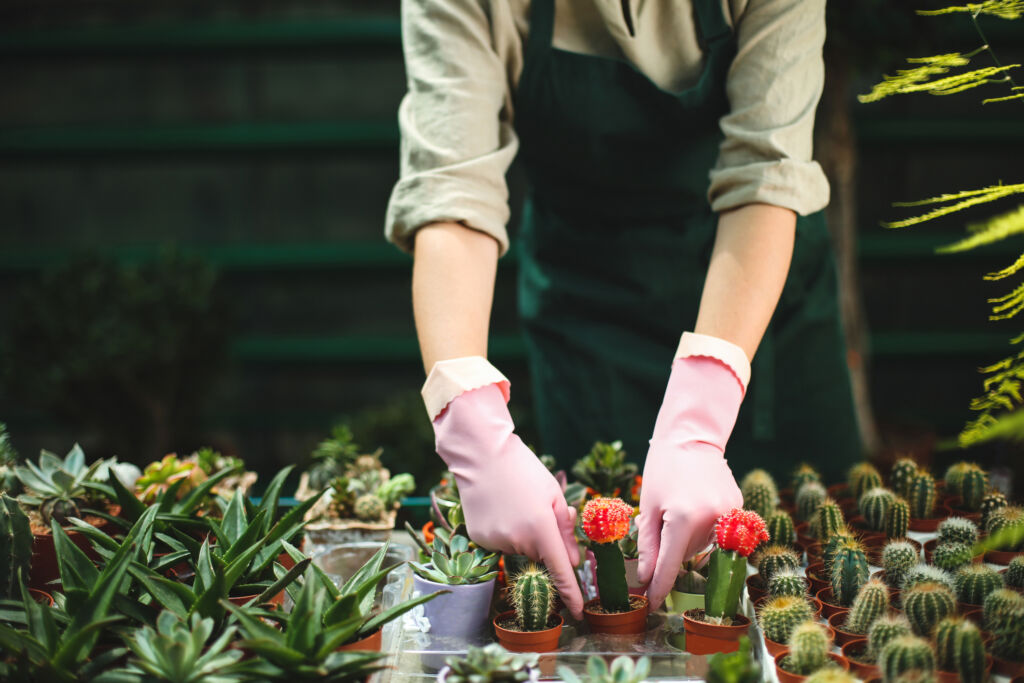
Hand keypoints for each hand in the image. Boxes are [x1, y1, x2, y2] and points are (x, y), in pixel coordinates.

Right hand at [432, 383, 583, 618]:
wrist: (481, 453)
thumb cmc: (524, 469)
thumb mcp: (554, 494)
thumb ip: (566, 530)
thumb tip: (573, 561)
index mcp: (541, 528)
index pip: (561, 571)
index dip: (572, 593)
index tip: (579, 611)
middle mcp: (517, 540)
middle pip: (540, 554)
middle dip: (544, 540)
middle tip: (537, 509)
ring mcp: (495, 540)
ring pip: (520, 548)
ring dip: (523, 534)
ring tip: (514, 502)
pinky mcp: (479, 538)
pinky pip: (501, 543)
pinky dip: (505, 531)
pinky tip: (499, 507)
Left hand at [637, 352, 744, 609]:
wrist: (692, 436)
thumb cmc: (662, 469)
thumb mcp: (648, 507)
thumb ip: (647, 545)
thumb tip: (645, 579)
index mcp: (682, 519)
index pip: (669, 566)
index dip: (659, 588)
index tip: (651, 605)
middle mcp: (710, 519)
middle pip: (686, 556)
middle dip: (670, 550)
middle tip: (661, 521)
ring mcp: (729, 514)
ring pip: (702, 547)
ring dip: (687, 540)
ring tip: (679, 508)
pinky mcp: (739, 508)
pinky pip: (717, 533)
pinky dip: (703, 529)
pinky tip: (695, 505)